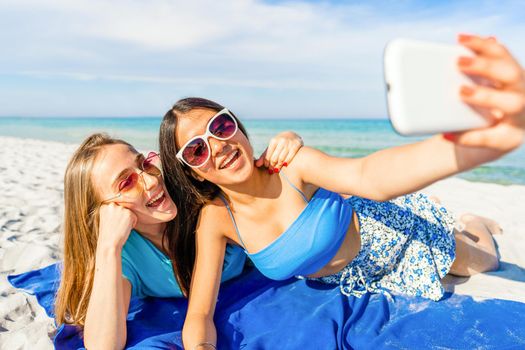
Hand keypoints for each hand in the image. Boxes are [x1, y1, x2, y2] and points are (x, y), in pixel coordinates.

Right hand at [97, 203, 137, 250]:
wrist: (109, 244)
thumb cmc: (107, 235)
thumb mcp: (106, 219)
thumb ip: (112, 212)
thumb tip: (122, 208)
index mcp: (104, 206)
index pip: (116, 208)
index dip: (116, 218)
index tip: (111, 225)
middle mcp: (112, 205)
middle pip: (123, 209)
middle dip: (122, 218)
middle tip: (116, 227)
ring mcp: (121, 208)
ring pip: (129, 213)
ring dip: (127, 221)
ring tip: (119, 228)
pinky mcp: (129, 213)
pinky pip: (135, 218)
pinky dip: (132, 225)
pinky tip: (124, 229)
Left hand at [255, 131, 303, 171]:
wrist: (292, 135)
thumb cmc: (279, 144)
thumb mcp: (271, 147)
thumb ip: (264, 156)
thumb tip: (256, 165)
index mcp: (273, 141)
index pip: (268, 155)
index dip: (267, 163)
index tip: (267, 167)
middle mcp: (281, 141)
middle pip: (274, 158)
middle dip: (272, 166)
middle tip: (272, 170)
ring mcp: (289, 143)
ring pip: (282, 159)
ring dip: (278, 166)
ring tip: (277, 169)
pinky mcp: (296, 144)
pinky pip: (290, 157)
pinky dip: (286, 163)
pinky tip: (284, 165)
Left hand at [446, 34, 524, 151]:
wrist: (474, 148)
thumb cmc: (471, 113)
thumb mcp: (469, 93)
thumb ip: (464, 77)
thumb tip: (450, 55)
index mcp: (511, 77)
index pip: (501, 54)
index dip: (482, 45)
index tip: (458, 39)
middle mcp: (521, 94)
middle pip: (511, 74)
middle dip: (486, 66)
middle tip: (458, 63)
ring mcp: (520, 118)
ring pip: (512, 103)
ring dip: (486, 95)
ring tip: (461, 92)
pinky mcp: (509, 140)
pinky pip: (491, 138)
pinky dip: (469, 136)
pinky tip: (449, 134)